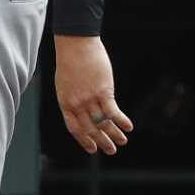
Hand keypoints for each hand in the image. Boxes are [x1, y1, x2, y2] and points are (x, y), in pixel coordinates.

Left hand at [53, 34, 132, 154]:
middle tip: (111, 150)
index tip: (92, 149)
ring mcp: (89, 99)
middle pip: (90, 129)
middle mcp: (77, 104)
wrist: (75, 44)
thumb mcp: (65, 83)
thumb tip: (82, 109)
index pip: (74, 128)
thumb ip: (73, 98)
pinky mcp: (103, 91)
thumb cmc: (70, 61)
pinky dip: (121, 121)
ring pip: (103, 123)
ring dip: (114, 134)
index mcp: (65, 103)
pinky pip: (113, 112)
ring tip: (123, 141)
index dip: (84, 140)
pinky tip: (129, 127)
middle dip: (102, 141)